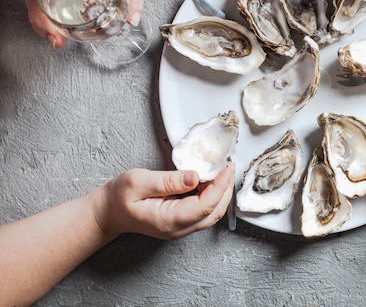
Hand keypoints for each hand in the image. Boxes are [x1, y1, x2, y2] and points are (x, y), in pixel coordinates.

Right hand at [93, 166, 233, 239]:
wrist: (107, 213)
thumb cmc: (118, 198)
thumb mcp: (138, 182)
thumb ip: (168, 181)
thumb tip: (195, 176)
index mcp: (169, 220)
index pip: (205, 205)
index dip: (220, 185)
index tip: (226, 167)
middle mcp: (178, 229)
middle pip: (214, 212)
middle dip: (226, 188)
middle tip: (228, 165)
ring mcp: (181, 228)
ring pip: (212, 213)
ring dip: (221, 192)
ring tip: (222, 170)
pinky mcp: (182, 223)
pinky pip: (204, 212)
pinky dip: (212, 195)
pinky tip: (210, 180)